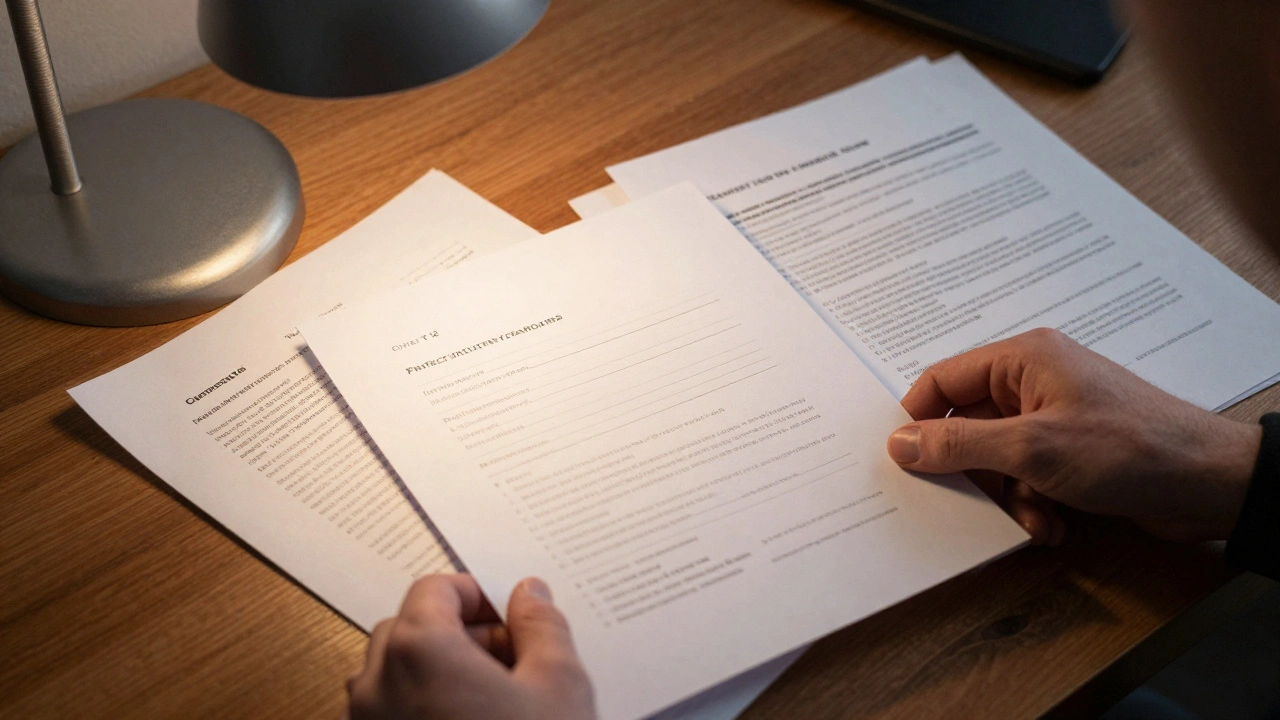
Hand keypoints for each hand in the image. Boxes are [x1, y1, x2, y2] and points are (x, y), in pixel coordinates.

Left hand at [347, 574, 595, 719]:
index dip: (477, 595)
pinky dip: (424, 709)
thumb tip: (528, 594)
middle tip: (515, 660)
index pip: (435, 589)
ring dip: (441, 673)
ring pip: (398, 675)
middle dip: (461, 635)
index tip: (511, 617)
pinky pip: (392, 716)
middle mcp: (376, 684)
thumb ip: (540, 625)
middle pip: (411, 629)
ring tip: (499, 702)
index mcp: (417, 648)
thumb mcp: (558, 682)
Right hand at [885, 328, 1260, 543]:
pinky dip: (1031, 503)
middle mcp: (1035, 381)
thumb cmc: (1127, 449)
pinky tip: (1052, 525)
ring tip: (1031, 518)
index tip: (903, 462)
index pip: (943, 381)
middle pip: (967, 426)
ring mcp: (1055, 416)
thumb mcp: (1030, 449)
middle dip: (973, 472)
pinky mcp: (1072, 450)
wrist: (1210, 483)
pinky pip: (1027, 475)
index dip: (918, 421)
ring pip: (996, 458)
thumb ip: (958, 445)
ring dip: (1006, 496)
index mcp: (1022, 360)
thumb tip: (898, 443)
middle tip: (971, 501)